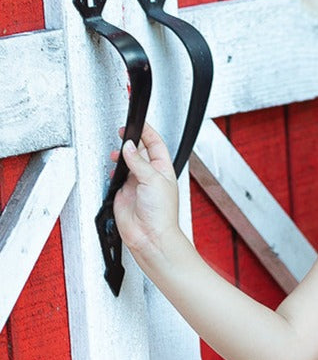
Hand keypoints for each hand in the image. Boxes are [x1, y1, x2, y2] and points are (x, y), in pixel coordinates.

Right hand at [111, 123, 179, 260]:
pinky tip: (112, 170)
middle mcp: (150, 176)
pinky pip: (116, 176)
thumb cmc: (161, 215)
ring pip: (126, 162)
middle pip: (140, 150)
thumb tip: (129, 147)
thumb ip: (139, 162)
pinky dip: (112, 170)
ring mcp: (136, 184)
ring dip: (120, 156)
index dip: (147, 132)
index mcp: (163, 170)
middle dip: (131, 140)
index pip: (155, 144)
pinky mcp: (124, 193)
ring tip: (116, 153)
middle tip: (122, 132)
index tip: (138, 122)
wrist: (151, 236)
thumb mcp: (153, 180)